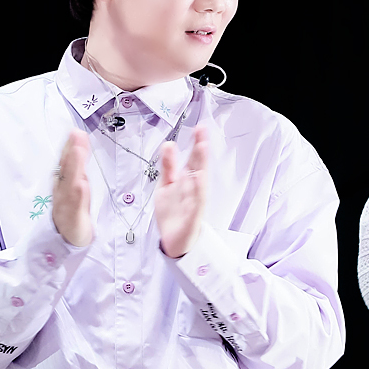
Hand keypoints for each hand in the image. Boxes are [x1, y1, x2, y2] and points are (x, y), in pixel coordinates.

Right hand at [52, 130, 92, 246]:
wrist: (69, 237)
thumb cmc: (71, 209)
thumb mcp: (74, 186)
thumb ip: (75, 165)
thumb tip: (79, 143)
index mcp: (64, 183)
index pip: (66, 162)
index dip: (69, 147)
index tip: (75, 131)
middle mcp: (63, 191)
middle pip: (66, 170)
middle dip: (70, 152)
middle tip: (75, 134)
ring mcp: (67, 204)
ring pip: (70, 184)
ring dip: (73, 167)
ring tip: (78, 151)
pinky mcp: (74, 218)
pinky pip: (75, 205)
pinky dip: (77, 193)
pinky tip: (81, 183)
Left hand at [154, 127, 207, 258]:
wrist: (174, 240)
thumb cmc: (173, 212)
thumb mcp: (166, 185)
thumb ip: (168, 166)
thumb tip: (169, 144)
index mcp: (186, 180)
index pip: (192, 158)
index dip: (196, 143)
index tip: (199, 127)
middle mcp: (192, 189)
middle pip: (198, 166)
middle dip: (200, 148)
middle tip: (202, 131)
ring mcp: (194, 202)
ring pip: (199, 181)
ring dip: (201, 164)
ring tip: (202, 147)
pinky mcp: (193, 216)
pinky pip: (197, 202)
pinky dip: (198, 190)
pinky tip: (199, 178)